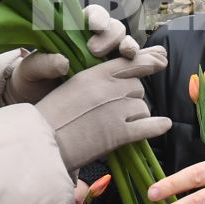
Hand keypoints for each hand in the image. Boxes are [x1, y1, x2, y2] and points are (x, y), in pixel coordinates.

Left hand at [4, 5, 138, 104]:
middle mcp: (96, 42)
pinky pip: (135, 66)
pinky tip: (158, 61)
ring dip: (130, 46)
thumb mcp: (30, 72)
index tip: (92, 25)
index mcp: (74, 32)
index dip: (96, 16)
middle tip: (96, 50)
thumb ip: (42, 63)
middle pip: (113, 28)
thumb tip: (62, 62)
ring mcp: (108, 60)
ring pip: (127, 44)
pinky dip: (148, 61)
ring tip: (127, 55)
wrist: (38, 112)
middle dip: (111, 35)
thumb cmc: (31, 82)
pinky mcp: (116, 78)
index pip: (92, 15)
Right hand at [32, 46, 168, 169]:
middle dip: (132, 98)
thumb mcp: (71, 89)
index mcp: (94, 74)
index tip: (159, 60)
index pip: (129, 62)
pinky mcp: (120, 134)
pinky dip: (157, 126)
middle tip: (117, 110)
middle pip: (137, 88)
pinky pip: (148, 127)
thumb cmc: (50, 118)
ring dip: (137, 116)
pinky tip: (163, 125)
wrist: (41, 143)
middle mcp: (109, 89)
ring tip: (120, 125)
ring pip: (142, 108)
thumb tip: (112, 82)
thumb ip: (93, 82)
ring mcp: (116, 111)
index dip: (146, 62)